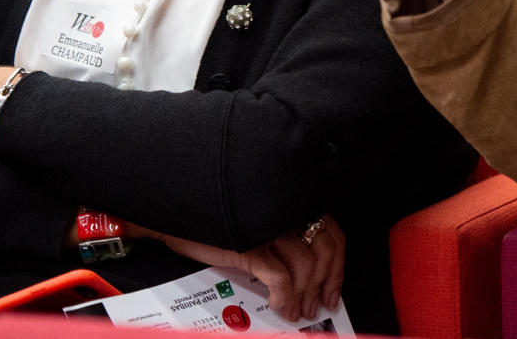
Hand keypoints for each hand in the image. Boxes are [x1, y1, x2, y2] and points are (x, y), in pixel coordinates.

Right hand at [151, 216, 345, 320]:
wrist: (180, 216)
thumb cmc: (220, 221)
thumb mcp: (263, 227)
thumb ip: (287, 244)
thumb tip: (309, 281)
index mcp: (294, 204)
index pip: (333, 235)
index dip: (336, 269)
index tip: (331, 293)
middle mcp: (287, 211)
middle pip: (326, 251)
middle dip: (323, 286)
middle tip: (313, 308)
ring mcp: (271, 226)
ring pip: (307, 266)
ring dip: (302, 296)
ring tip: (293, 312)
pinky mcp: (251, 243)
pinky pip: (280, 277)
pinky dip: (283, 296)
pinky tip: (277, 305)